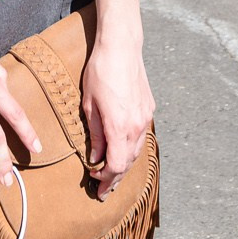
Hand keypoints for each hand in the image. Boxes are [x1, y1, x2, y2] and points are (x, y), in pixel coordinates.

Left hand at [80, 27, 154, 199]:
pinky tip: (123, 151)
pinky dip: (131, 149)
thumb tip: (96, 157)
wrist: (121, 47)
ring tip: (113, 176)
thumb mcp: (89, 104)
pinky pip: (141, 136)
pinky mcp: (149, 108)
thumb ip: (95, 134)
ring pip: (137, 151)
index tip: (95, 185)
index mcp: (120, 127)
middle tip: (105, 191)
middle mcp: (137, 126)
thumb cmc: (100, 72)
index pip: (115, 165)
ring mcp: (145, 117)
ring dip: (125, 165)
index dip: (106, 180)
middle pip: (128, 162)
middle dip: (116, 179)